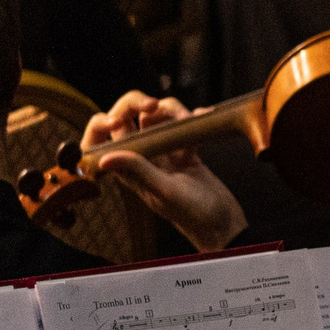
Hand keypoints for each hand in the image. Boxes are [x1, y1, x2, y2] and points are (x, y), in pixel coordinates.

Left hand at [82, 90, 246, 250]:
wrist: (227, 224)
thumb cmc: (196, 215)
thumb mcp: (166, 192)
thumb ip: (138, 171)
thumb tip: (104, 158)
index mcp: (128, 169)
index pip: (103, 138)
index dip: (105, 122)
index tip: (121, 119)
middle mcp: (142, 158)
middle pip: (128, 118)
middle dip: (139, 105)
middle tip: (156, 106)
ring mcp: (164, 153)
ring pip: (156, 117)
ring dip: (171, 110)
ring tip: (189, 118)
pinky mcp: (185, 151)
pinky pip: (182, 126)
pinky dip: (193, 119)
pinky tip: (204, 117)